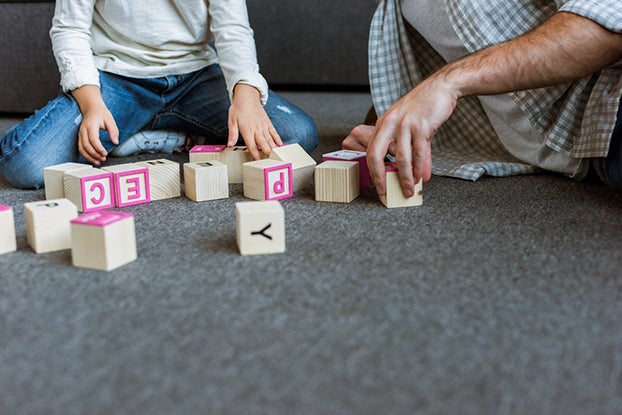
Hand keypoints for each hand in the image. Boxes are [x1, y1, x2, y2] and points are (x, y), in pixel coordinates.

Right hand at [71, 85, 118, 164]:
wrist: (91, 107)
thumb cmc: (101, 113)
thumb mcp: (110, 120)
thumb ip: (113, 131)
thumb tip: (116, 142)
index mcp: (91, 125)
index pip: (93, 139)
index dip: (98, 148)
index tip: (105, 153)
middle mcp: (83, 130)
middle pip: (86, 145)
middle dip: (94, 154)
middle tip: (103, 158)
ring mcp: (80, 134)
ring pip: (81, 148)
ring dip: (89, 156)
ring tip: (98, 161)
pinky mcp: (80, 137)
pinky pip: (81, 148)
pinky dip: (86, 155)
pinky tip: (93, 158)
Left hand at [228, 84, 281, 158]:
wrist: (247, 96)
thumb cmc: (238, 108)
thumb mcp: (232, 121)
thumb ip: (232, 134)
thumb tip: (230, 144)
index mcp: (247, 130)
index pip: (252, 146)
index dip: (256, 155)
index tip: (258, 162)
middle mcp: (257, 130)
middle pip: (264, 145)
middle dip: (267, 154)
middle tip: (271, 163)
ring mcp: (264, 126)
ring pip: (270, 140)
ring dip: (274, 149)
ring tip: (277, 157)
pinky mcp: (268, 123)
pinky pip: (274, 133)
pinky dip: (278, 140)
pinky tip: (281, 146)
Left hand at [366, 74, 457, 196]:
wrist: (441, 87)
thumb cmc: (424, 107)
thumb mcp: (410, 125)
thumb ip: (410, 149)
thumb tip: (416, 173)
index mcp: (383, 123)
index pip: (371, 151)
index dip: (372, 171)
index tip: (378, 185)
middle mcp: (389, 124)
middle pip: (376, 155)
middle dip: (379, 177)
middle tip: (384, 192)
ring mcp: (405, 125)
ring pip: (401, 158)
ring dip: (405, 178)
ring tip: (409, 190)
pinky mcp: (421, 126)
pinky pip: (419, 153)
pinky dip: (420, 168)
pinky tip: (422, 177)